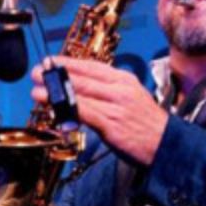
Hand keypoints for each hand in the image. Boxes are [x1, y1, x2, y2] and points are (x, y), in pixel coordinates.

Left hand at [31, 57, 167, 164]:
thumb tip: (82, 91)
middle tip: (37, 73)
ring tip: (37, 90)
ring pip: (80, 93)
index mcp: (124, 79)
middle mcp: (119, 89)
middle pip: (82, 78)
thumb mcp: (131, 98)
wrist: (167, 144)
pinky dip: (66, 108)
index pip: (91, 66)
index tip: (51, 62)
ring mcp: (115, 106)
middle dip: (56, 75)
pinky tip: (53, 107)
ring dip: (55, 92)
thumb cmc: (146, 124)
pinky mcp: (111, 124)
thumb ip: (108, 92)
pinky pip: (84, 112)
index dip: (68, 63)